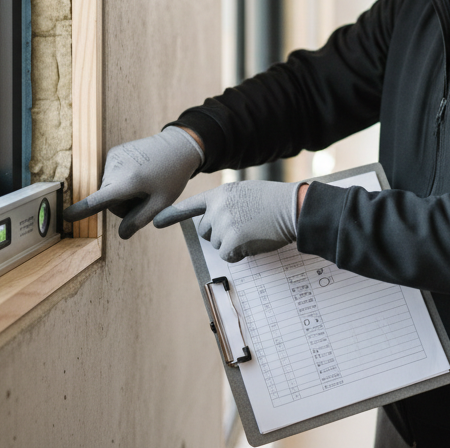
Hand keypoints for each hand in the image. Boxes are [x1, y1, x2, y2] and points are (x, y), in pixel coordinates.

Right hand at [62, 126, 203, 238]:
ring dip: (122, 192)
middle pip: (107, 200)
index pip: (100, 200)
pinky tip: (139, 172)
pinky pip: (111, 176)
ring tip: (144, 182)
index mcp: (129, 181)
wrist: (177, 146)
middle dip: (122, 205)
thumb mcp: (162, 203)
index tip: (66, 216)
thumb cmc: (172, 176)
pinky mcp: (113, 152)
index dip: (82, 210)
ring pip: (108, 189)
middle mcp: (116, 167)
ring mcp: (113, 157)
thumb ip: (140, 220)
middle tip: (146, 196)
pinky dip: (121, 179)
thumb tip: (122, 235)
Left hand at [152, 180, 299, 261]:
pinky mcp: (231, 240)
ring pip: (217, 245)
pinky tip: (254, 242)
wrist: (293, 207)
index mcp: (221, 193)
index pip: (192, 205)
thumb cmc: (275, 202)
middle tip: (244, 228)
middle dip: (220, 235)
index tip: (156, 222)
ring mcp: (223, 223)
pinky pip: (226, 255)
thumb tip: (217, 227)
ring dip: (232, 245)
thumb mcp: (246, 193)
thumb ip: (227, 204)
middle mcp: (217, 207)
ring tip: (253, 232)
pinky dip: (239, 254)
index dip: (172, 215)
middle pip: (205, 231)